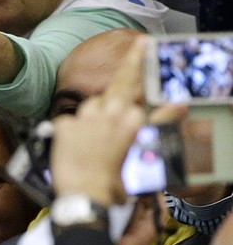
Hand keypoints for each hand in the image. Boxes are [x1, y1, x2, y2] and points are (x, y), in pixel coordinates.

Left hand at [51, 36, 187, 205]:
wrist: (83, 199)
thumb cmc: (114, 184)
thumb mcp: (141, 157)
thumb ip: (158, 125)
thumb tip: (179, 105)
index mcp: (133, 121)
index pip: (144, 91)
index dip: (145, 70)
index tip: (147, 46)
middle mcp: (111, 113)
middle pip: (121, 85)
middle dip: (133, 63)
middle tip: (140, 45)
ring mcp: (85, 118)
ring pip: (92, 105)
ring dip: (95, 114)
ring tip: (95, 137)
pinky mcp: (64, 126)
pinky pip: (69, 121)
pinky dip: (72, 131)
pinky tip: (75, 147)